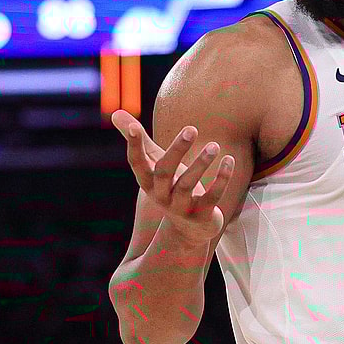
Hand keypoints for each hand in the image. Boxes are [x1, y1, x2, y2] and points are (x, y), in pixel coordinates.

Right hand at [112, 109, 234, 245]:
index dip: (134, 147)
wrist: (188, 230)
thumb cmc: (170, 187)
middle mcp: (161, 195)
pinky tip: (228, 160)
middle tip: (192, 129)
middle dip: (177, 150)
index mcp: (148, 181)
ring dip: (201, 164)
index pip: (137, 164)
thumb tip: (115, 113)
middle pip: (165, 172)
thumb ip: (140, 140)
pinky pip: (212, 196)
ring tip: (214, 146)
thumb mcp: (154, 164)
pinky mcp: (202, 214)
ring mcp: (182, 206)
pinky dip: (221, 179)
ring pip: (188, 184)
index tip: (134, 128)